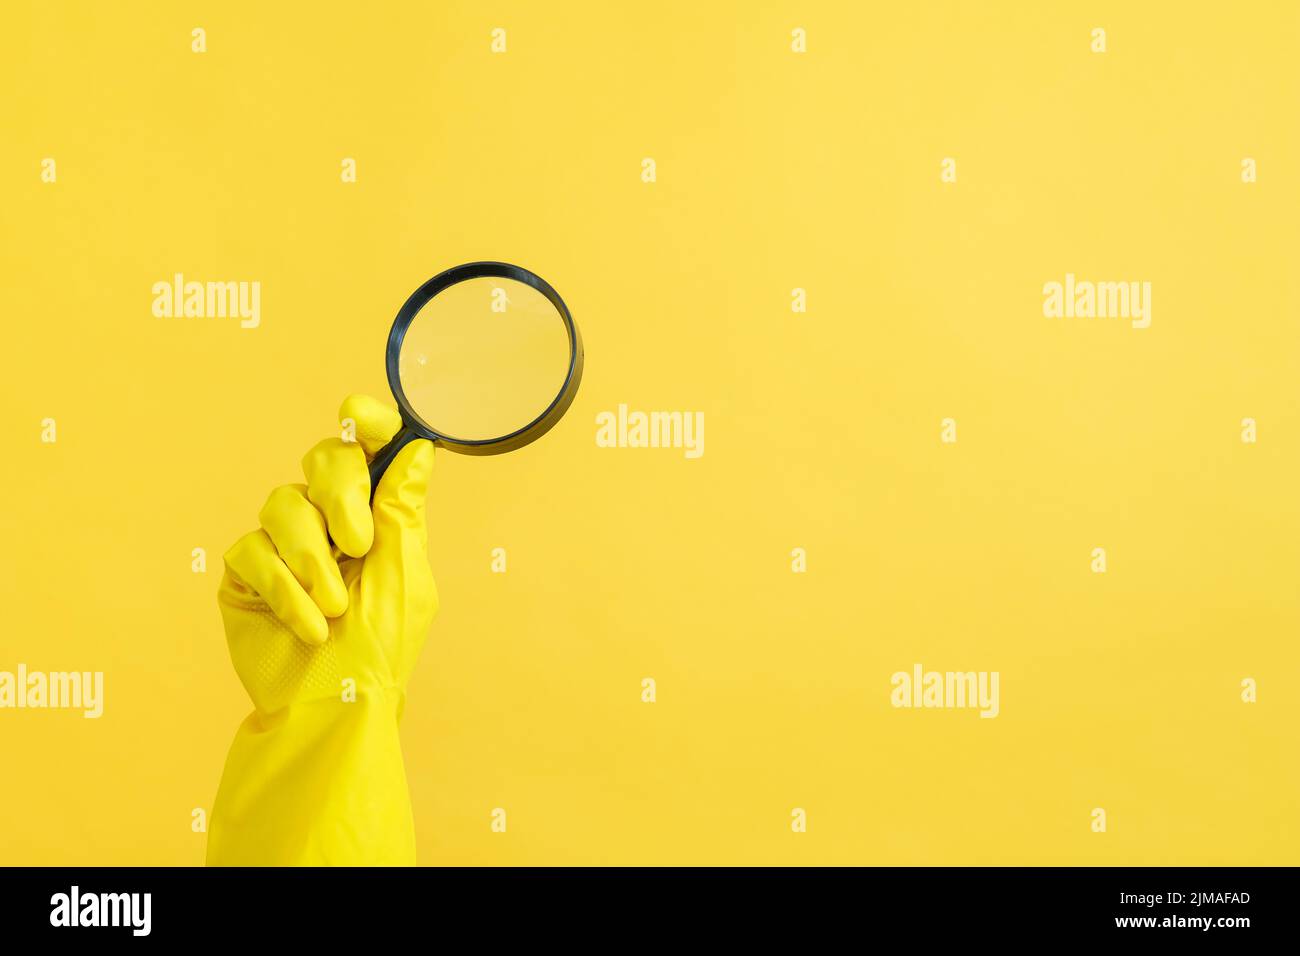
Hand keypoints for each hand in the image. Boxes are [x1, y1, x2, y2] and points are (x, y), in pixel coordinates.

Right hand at [218, 395, 437, 715]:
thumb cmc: (378, 652)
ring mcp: (284, 542)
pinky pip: (253, 549)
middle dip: (340, 495)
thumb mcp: (403, 578)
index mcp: (377, 515)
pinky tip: (309, 626)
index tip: (359, 417)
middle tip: (357, 545)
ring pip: (282, 502)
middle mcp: (330, 519)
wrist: (331, 710)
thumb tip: (420, 449)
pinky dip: (286, 590)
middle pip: (322, 458)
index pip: (369, 448)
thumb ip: (402, 512)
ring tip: (335, 607)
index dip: (367, 421)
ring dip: (312, 558)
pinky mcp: (245, 570)